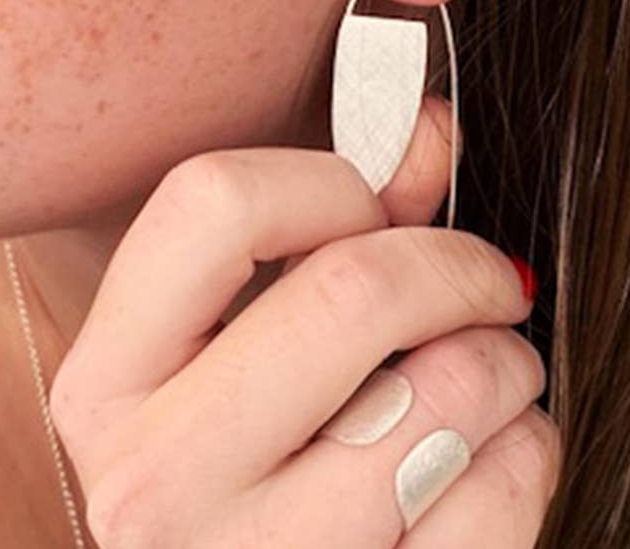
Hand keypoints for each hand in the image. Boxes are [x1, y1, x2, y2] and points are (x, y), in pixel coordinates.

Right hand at [49, 96, 558, 546]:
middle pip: (347, 292)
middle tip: (487, 279)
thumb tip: (428, 132)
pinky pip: (496, 498)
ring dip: (503, 363)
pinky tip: (488, 453)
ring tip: (489, 372)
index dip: (325, 181)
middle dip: (454, 266)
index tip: (377, 207)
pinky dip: (523, 452)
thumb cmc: (237, 466)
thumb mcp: (232, 349)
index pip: (213, 202)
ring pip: (445, 396)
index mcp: (106, 383)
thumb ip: (328, 226)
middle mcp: (154, 478)